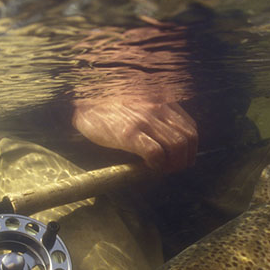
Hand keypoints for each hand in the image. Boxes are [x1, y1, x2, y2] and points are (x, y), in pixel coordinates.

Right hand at [72, 95, 197, 172]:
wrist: (79, 101)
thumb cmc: (107, 104)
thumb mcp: (139, 101)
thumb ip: (155, 113)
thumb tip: (167, 138)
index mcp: (162, 100)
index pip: (190, 127)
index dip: (190, 148)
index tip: (181, 159)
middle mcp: (158, 107)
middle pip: (188, 139)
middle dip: (184, 159)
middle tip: (172, 169)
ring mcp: (145, 119)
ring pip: (177, 147)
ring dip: (173, 164)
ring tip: (161, 169)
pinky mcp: (129, 133)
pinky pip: (155, 153)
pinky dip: (157, 164)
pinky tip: (148, 166)